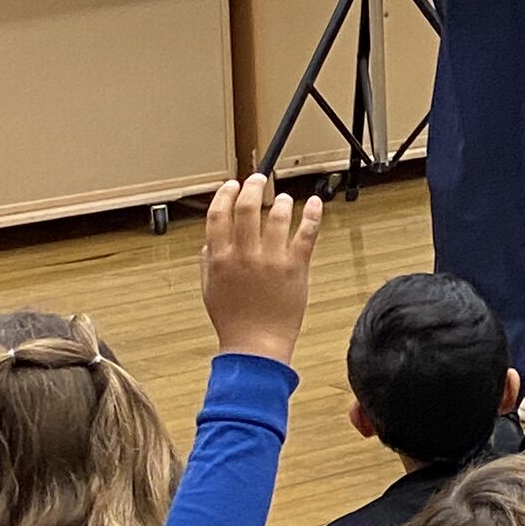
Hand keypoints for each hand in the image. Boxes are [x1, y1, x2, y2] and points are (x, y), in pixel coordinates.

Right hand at [200, 173, 326, 360]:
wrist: (257, 345)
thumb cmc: (233, 320)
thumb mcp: (209, 289)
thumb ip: (208, 261)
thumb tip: (210, 240)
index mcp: (220, 258)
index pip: (219, 214)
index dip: (225, 194)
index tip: (231, 185)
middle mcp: (245, 255)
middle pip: (247, 207)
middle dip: (252, 187)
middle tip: (258, 179)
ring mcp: (272, 260)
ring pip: (276, 216)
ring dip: (279, 201)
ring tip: (282, 198)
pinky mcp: (296, 267)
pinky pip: (306, 233)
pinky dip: (312, 214)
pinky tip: (315, 202)